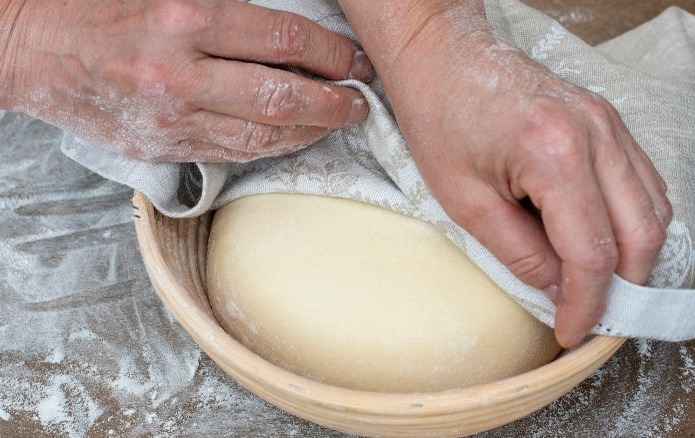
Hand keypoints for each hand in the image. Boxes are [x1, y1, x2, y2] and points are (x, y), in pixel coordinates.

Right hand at [0, 0, 372, 161]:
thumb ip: (229, 8)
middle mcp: (180, 72)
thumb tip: (292, 32)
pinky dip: (271, 146)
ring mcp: (170, 117)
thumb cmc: (96, 7)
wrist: (30, 47)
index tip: (354, 62)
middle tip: (359, 103)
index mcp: (184, 17)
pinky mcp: (161, 145)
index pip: (283, 39)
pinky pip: (232, 152)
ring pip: (263, 135)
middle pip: (283, 96)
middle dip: (334, 103)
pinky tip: (292, 136)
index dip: (331, 53)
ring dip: (310, 131)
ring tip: (334, 121)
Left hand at [340, 1, 672, 347]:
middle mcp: (597, 134)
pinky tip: (603, 240)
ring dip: (634, 257)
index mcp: (555, 152)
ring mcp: (609, 123)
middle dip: (623, 287)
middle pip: (642, 234)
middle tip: (592, 316)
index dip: (586, 304)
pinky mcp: (608, 121)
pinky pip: (643, 182)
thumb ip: (518, 252)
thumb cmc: (440, 118)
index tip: (571, 331)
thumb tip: (558, 290)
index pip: (593, 252)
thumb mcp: (464, 201)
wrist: (444, 57)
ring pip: (654, 209)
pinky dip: (634, 221)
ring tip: (597, 284)